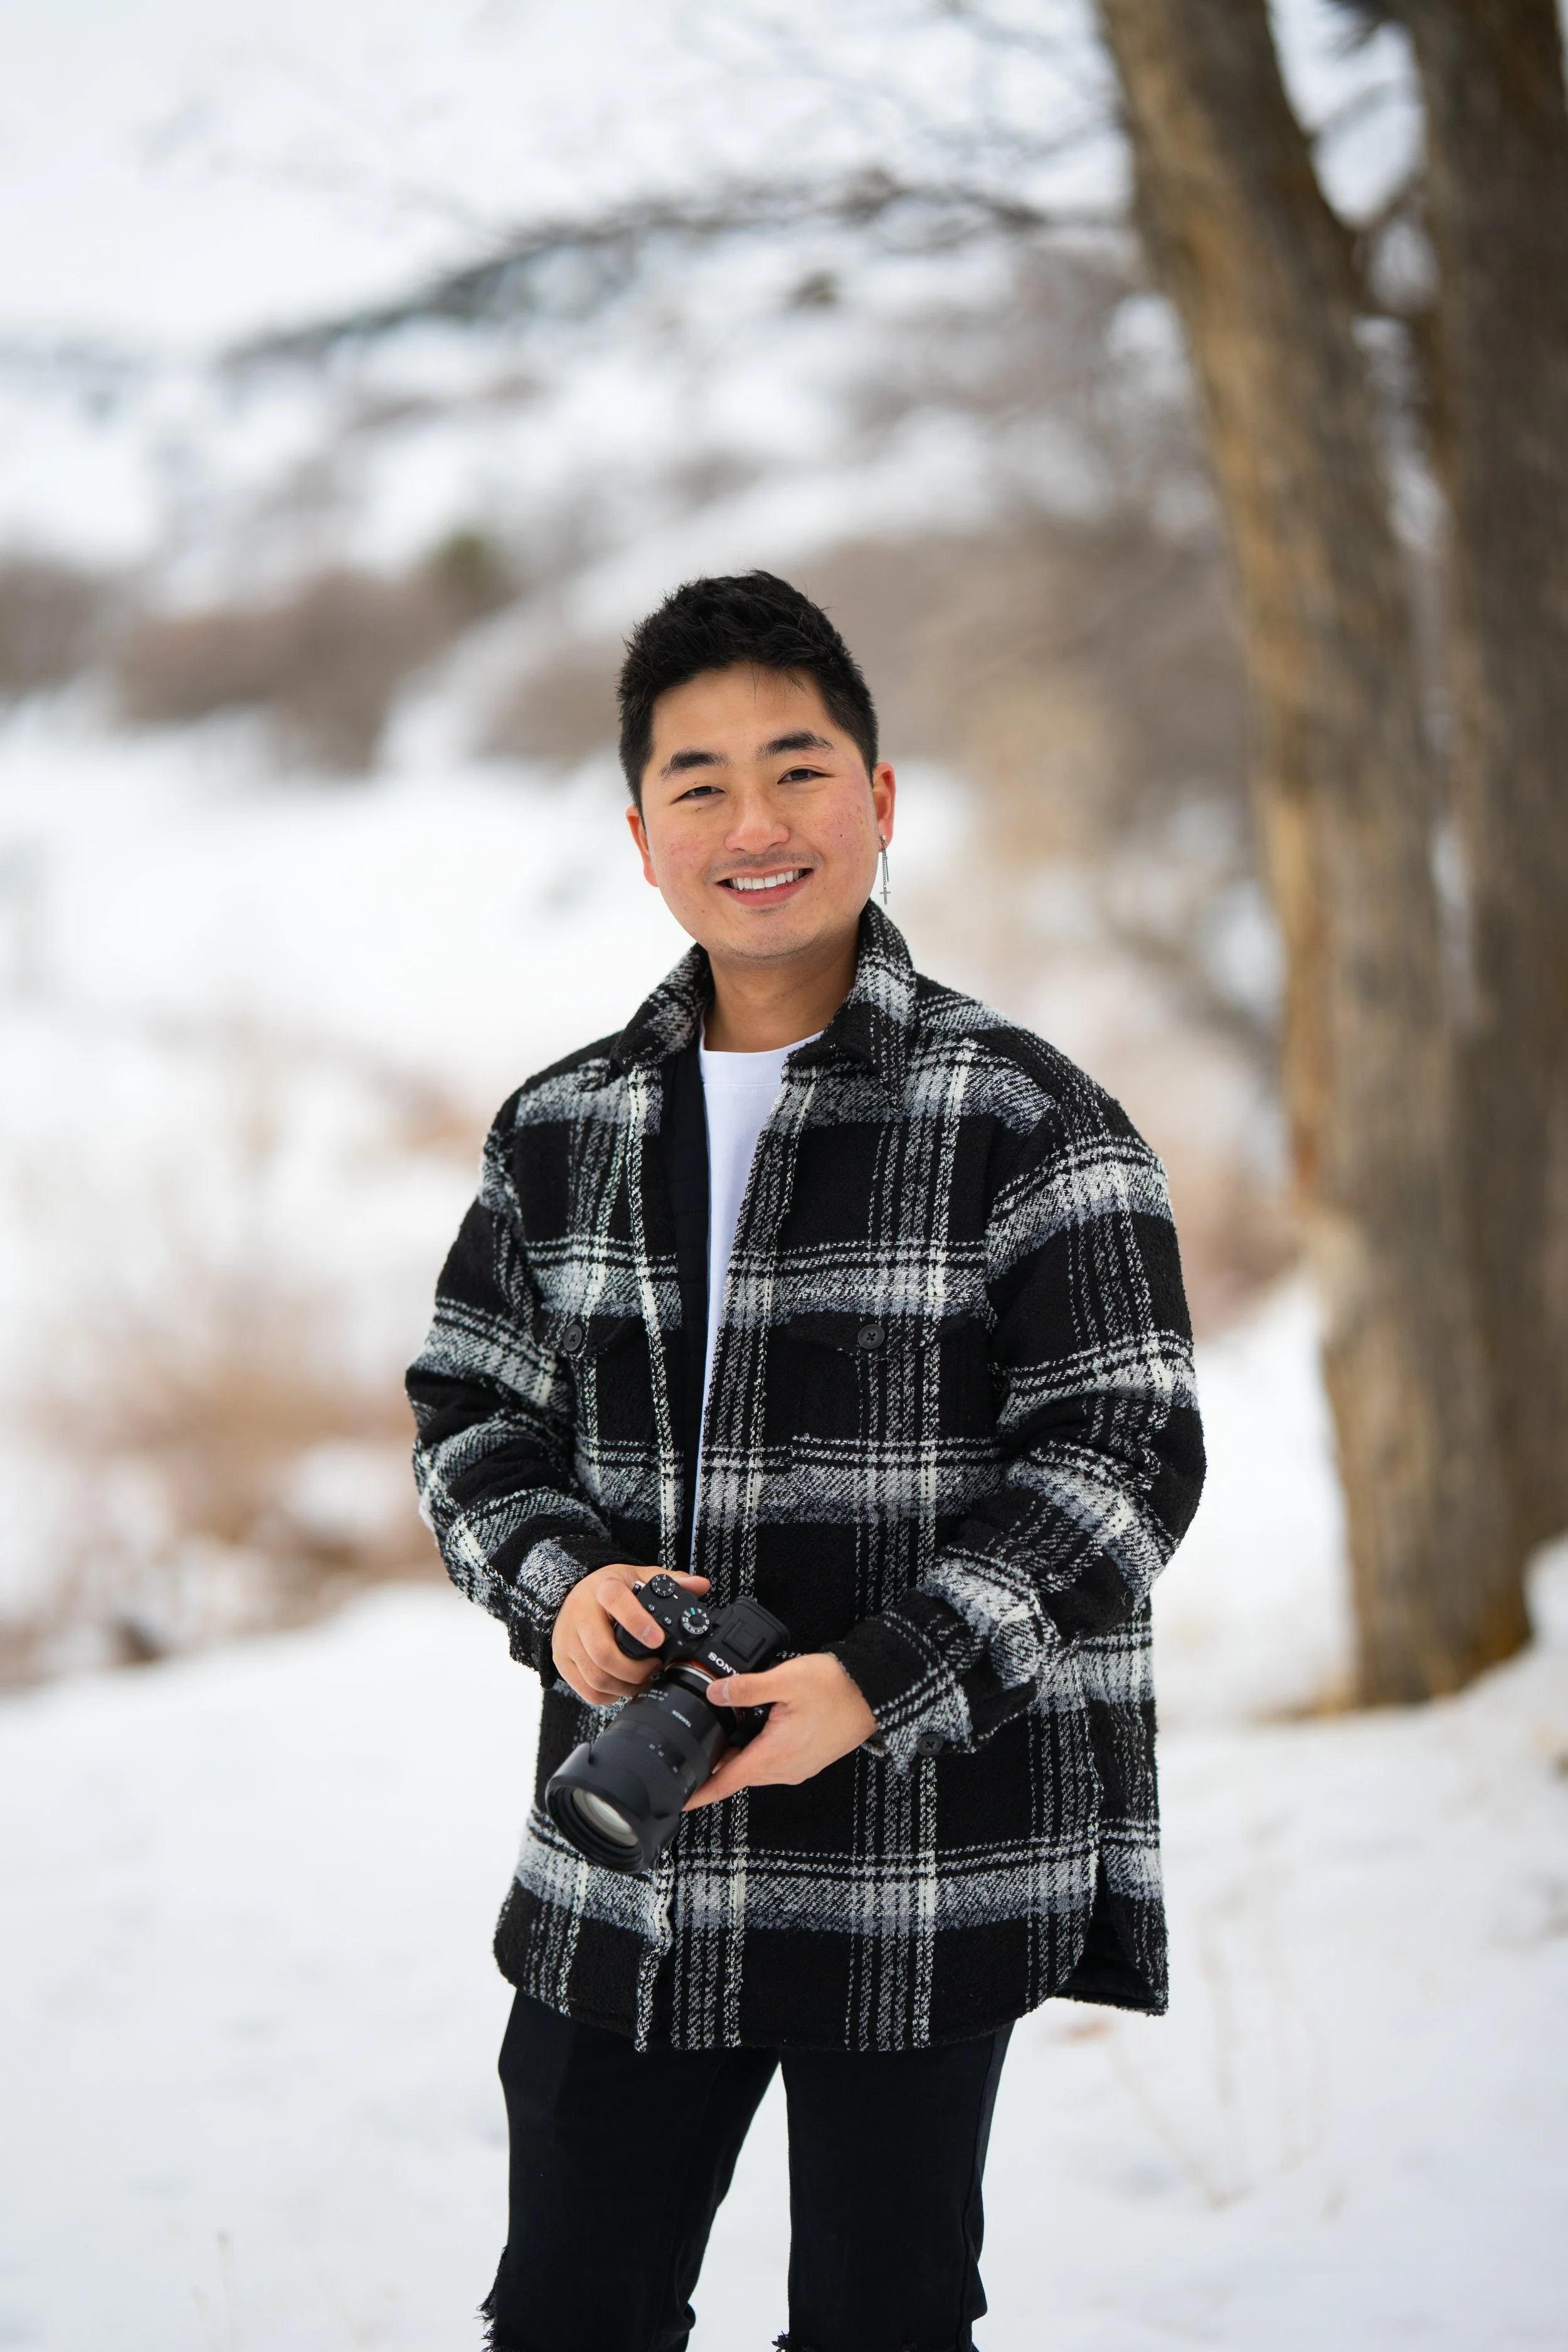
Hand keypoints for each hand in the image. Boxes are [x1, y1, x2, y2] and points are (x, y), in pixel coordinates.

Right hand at [551, 1565, 709, 1705]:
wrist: (571, 1595)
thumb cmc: (609, 1589)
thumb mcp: (638, 1576)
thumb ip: (670, 1581)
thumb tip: (700, 1584)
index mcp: (603, 1589)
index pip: (616, 1602)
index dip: (637, 1622)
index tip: (658, 1641)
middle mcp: (580, 1614)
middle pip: (603, 1654)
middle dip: (635, 1670)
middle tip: (655, 1668)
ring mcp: (567, 1641)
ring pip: (595, 1677)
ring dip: (625, 1686)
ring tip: (642, 1679)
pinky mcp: (562, 1661)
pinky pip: (586, 1690)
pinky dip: (609, 1695)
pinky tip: (622, 1685)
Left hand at [683, 1653, 876, 1809]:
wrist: (874, 1693)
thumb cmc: (836, 1688)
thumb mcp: (785, 1681)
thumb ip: (747, 1688)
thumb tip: (715, 1691)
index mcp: (774, 1756)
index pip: (725, 1783)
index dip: (698, 1793)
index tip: (677, 1800)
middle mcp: (784, 1770)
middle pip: (737, 1775)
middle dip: (714, 1765)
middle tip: (694, 1744)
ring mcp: (796, 1767)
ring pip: (754, 1768)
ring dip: (736, 1756)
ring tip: (721, 1732)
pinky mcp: (806, 1760)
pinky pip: (772, 1763)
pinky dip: (755, 1751)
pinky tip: (753, 1728)